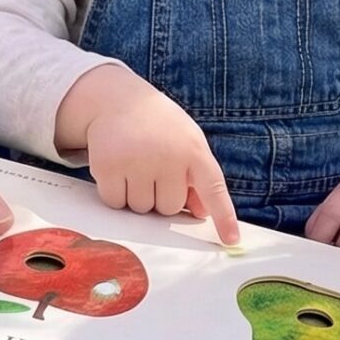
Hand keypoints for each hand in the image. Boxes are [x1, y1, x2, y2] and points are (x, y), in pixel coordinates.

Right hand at [80, 77, 239, 244]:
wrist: (117, 99)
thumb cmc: (158, 128)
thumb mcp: (186, 143)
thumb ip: (198, 177)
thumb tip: (201, 213)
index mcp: (193, 150)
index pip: (213, 188)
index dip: (224, 217)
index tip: (231, 240)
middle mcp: (168, 155)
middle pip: (168, 208)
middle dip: (159, 196)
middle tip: (152, 168)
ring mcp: (137, 161)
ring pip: (140, 209)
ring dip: (136, 195)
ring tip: (134, 165)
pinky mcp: (108, 166)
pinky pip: (115, 202)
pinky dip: (115, 193)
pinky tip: (117, 168)